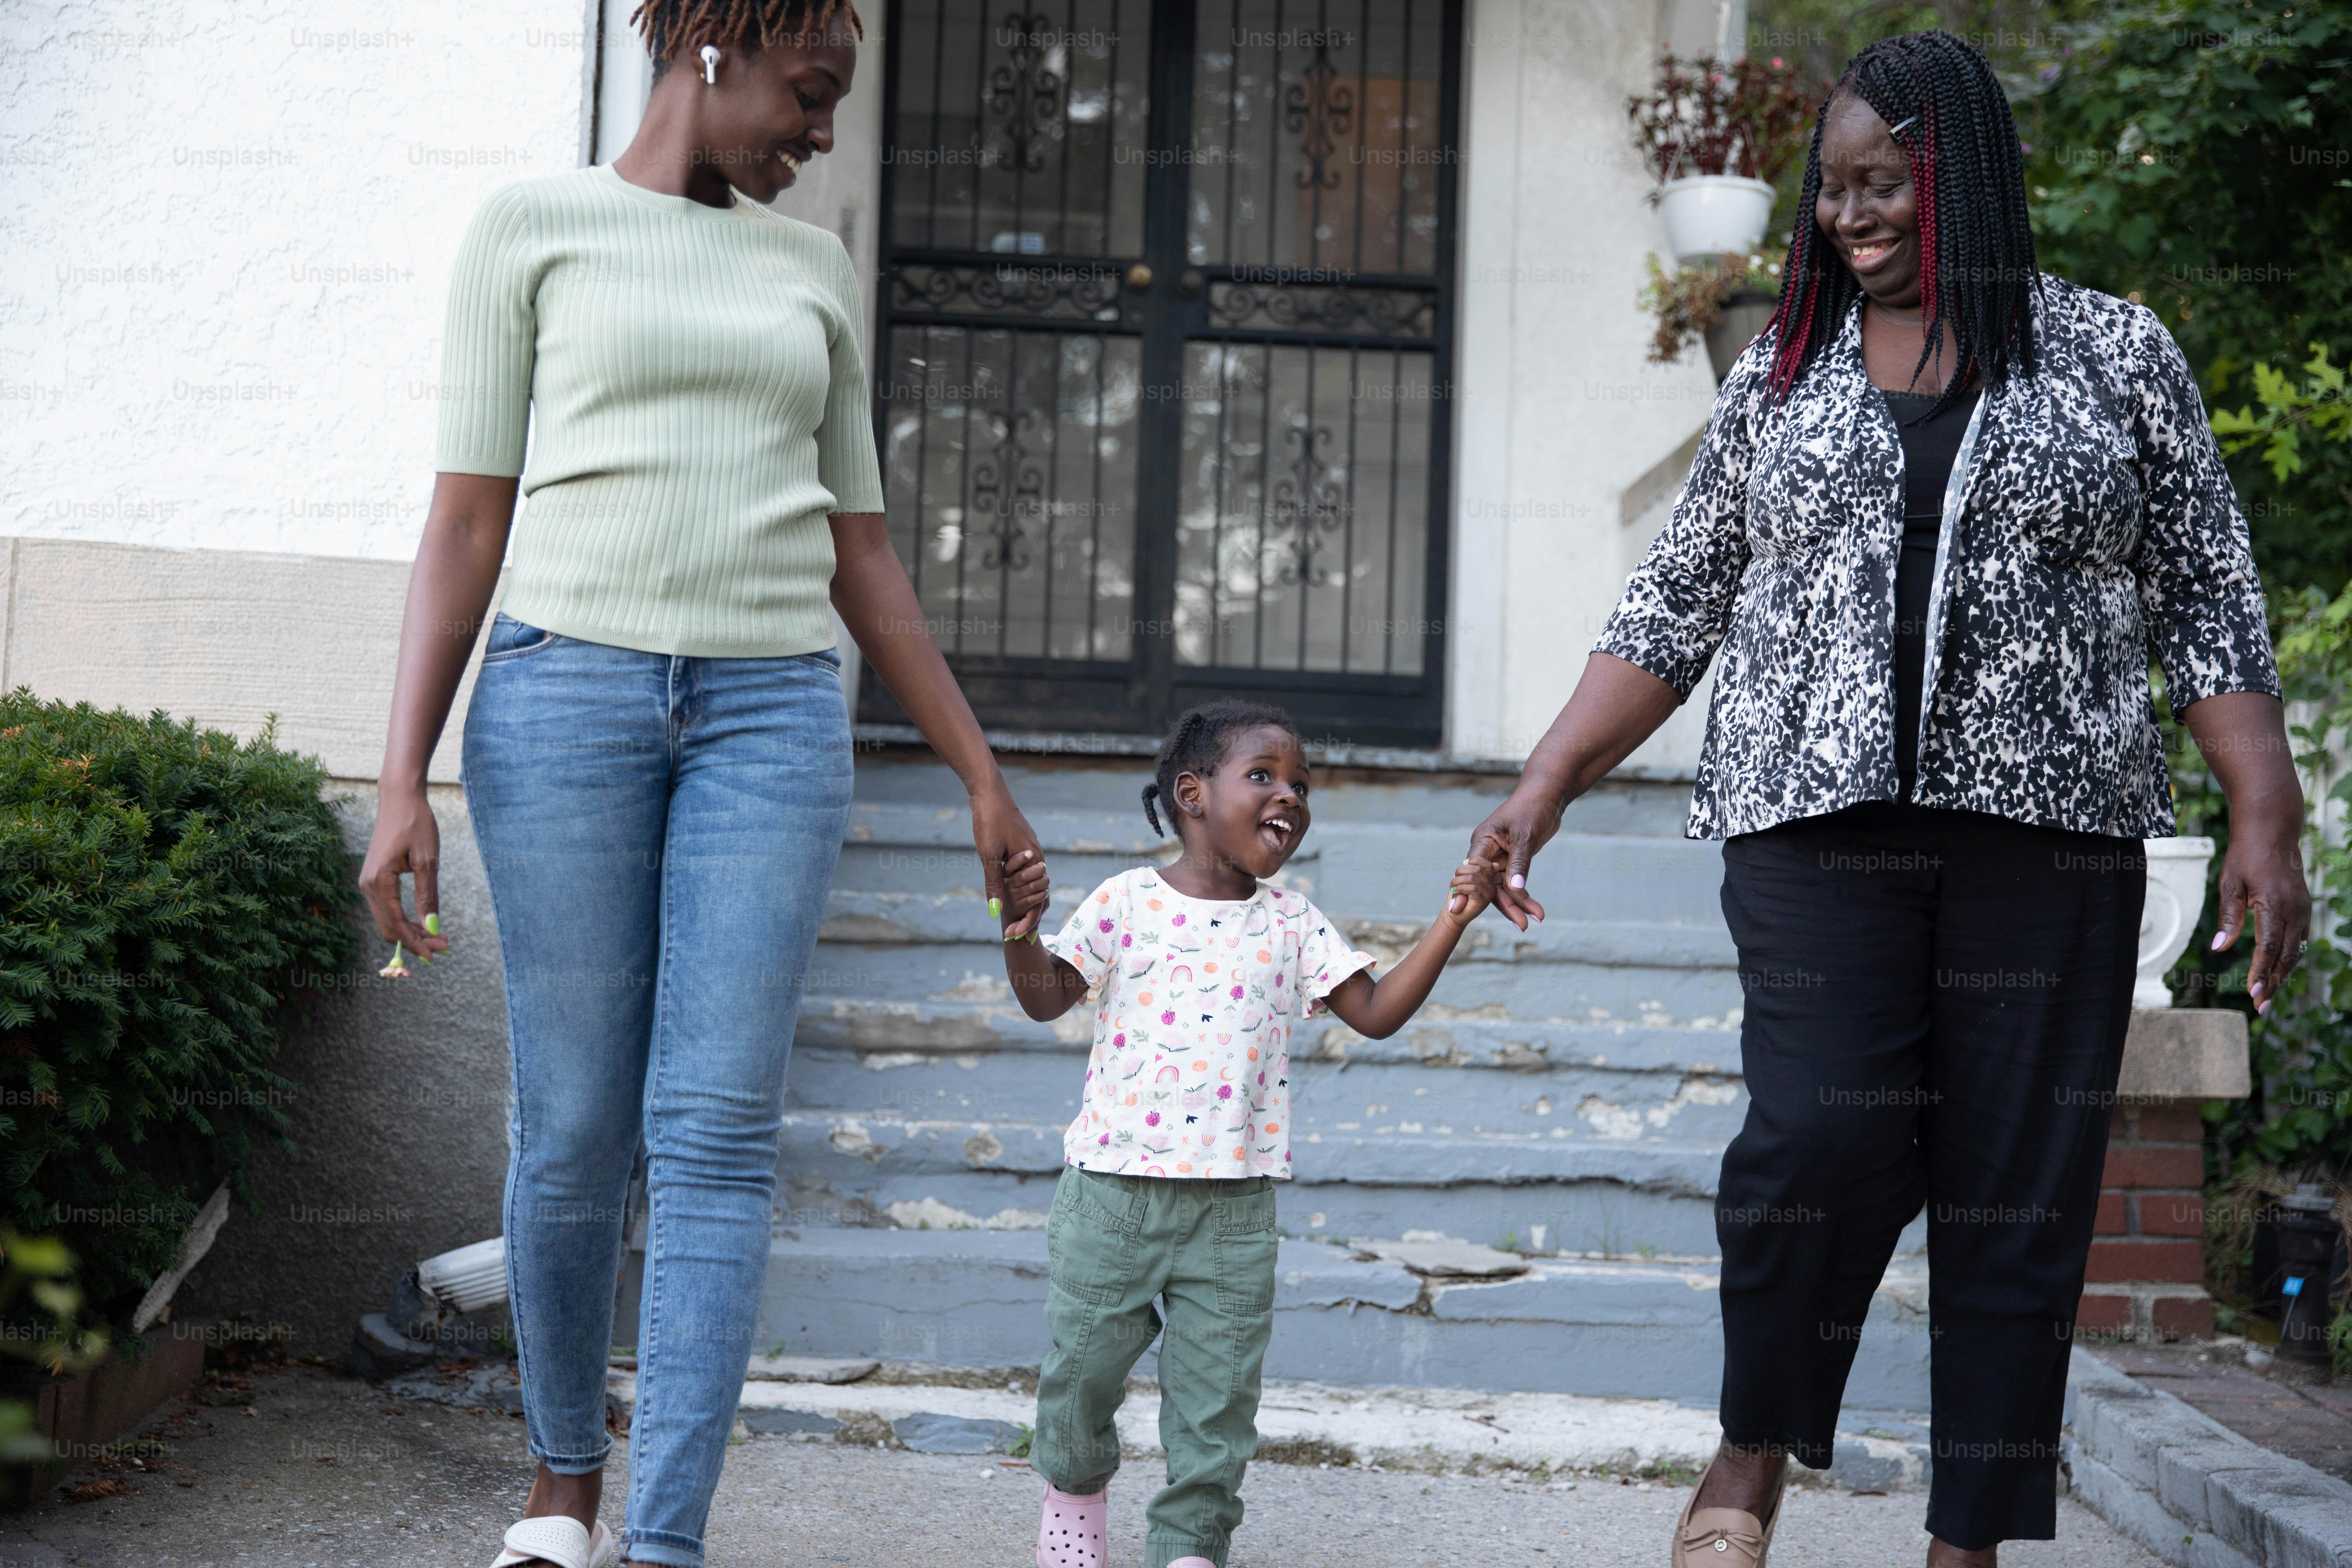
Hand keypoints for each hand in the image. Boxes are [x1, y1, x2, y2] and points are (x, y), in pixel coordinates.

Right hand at [359, 782, 451, 960]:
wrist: (400, 799)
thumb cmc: (415, 823)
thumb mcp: (428, 860)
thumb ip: (428, 895)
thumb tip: (431, 926)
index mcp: (379, 881)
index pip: (396, 924)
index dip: (415, 943)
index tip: (435, 956)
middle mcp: (367, 885)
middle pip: (389, 927)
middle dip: (415, 941)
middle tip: (444, 947)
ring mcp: (368, 883)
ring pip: (387, 920)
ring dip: (410, 933)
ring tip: (438, 938)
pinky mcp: (374, 879)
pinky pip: (387, 908)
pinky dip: (404, 920)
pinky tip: (423, 924)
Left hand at [972, 784, 1046, 937]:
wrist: (989, 792)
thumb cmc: (990, 822)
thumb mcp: (989, 856)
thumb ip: (994, 884)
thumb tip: (995, 912)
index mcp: (1034, 861)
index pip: (1038, 900)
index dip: (1028, 921)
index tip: (1015, 938)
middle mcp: (1037, 856)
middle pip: (1038, 893)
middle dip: (1028, 915)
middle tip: (1014, 936)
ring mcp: (1030, 849)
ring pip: (1032, 881)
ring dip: (1024, 900)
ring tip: (1014, 919)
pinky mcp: (1021, 843)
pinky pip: (1025, 870)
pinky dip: (1019, 884)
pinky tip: (1010, 890)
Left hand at [1442, 856, 1497, 928]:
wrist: (1455, 913)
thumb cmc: (1459, 895)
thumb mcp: (1464, 879)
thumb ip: (1470, 870)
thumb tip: (1473, 862)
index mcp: (1489, 878)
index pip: (1486, 863)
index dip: (1473, 861)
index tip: (1463, 864)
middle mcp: (1492, 885)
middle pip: (1477, 869)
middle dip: (1461, 871)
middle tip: (1453, 880)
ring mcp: (1489, 893)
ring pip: (1472, 878)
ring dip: (1457, 881)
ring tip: (1452, 887)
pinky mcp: (1483, 900)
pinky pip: (1471, 888)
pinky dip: (1459, 888)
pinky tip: (1455, 891)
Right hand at [1467, 785, 1562, 929]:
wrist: (1548, 794)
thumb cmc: (1532, 808)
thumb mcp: (1525, 836)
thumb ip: (1519, 863)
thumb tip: (1515, 888)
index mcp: (1482, 842)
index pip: (1473, 872)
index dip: (1468, 893)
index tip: (1459, 912)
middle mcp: (1488, 852)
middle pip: (1490, 885)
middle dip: (1507, 905)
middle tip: (1522, 925)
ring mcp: (1500, 857)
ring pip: (1504, 887)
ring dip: (1520, 903)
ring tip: (1536, 920)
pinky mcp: (1514, 859)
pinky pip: (1515, 881)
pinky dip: (1524, 893)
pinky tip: (1534, 908)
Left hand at [2212, 808, 2311, 1013]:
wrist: (2272, 831)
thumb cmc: (2245, 855)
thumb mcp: (2229, 883)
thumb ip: (2227, 917)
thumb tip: (2218, 948)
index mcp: (2274, 905)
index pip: (2267, 949)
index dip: (2260, 974)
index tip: (2253, 995)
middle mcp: (2294, 911)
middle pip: (2284, 956)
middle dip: (2273, 983)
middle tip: (2259, 1007)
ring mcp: (2302, 910)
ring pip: (2295, 951)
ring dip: (2282, 974)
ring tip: (2267, 995)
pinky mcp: (2303, 908)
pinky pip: (2298, 939)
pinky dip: (2289, 957)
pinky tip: (2278, 970)